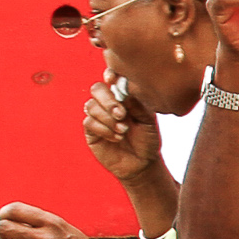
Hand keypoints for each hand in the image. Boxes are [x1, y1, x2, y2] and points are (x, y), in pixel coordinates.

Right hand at [83, 70, 164, 186]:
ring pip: (90, 106)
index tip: (112, 79)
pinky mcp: (91, 131)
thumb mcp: (148, 121)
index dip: (109, 75)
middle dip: (108, 100)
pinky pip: (89, 122)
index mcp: (124, 97)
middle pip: (97, 89)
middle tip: (122, 114)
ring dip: (108, 118)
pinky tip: (116, 137)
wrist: (142, 162)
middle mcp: (108, 103)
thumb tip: (126, 90)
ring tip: (123, 130)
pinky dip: (104, 129)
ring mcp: (98, 116)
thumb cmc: (147, 139)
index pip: (111, 79)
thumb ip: (138, 105)